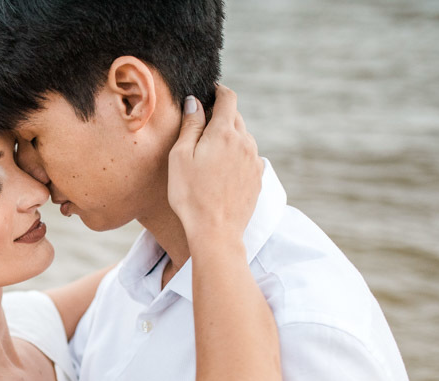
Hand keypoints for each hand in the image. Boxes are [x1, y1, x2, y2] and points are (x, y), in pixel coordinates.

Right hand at [167, 85, 261, 244]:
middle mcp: (245, 142)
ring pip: (243, 137)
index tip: (210, 91)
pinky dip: (237, 156)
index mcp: (224, 132)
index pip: (228, 98)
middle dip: (221, 116)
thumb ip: (190, 125)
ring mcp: (254, 160)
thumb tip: (194, 102)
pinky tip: (222, 172)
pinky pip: (248, 157)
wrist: (216, 232)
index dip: (218, 90)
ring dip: (229, 138)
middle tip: (202, 127)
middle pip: (236, 117)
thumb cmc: (191, 195)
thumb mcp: (180, 157)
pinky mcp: (258, 177)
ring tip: (210, 155)